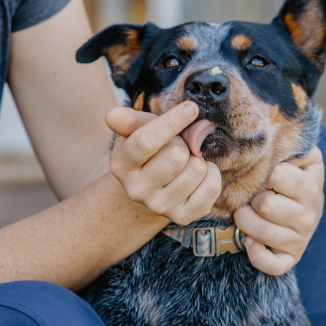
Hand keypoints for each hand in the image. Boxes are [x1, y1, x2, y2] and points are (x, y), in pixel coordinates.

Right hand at [106, 102, 221, 224]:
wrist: (151, 187)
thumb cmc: (148, 152)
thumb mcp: (136, 132)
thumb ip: (128, 121)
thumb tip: (113, 115)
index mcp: (122, 165)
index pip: (146, 141)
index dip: (172, 122)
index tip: (191, 108)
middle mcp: (137, 190)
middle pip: (176, 155)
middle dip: (183, 144)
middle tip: (177, 147)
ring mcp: (160, 206)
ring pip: (197, 170)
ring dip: (197, 159)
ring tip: (185, 163)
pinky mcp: (182, 217)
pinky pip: (211, 188)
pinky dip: (212, 175)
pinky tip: (200, 174)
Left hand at [233, 147, 324, 275]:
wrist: (306, 206)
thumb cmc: (293, 177)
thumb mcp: (299, 155)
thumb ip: (291, 141)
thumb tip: (274, 128)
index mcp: (311, 185)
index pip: (279, 176)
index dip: (267, 174)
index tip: (268, 176)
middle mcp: (310, 214)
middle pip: (266, 205)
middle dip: (250, 199)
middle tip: (251, 197)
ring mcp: (301, 239)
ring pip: (263, 232)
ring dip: (245, 223)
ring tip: (243, 215)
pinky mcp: (291, 258)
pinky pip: (273, 264)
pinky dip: (257, 255)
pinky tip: (248, 242)